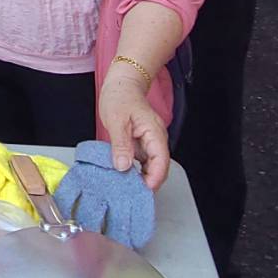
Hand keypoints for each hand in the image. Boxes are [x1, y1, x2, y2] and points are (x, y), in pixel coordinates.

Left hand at [98, 71, 169, 190]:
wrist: (121, 83)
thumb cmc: (120, 96)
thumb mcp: (116, 120)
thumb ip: (121, 144)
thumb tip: (123, 166)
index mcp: (154, 132)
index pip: (161, 161)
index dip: (154, 178)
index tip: (143, 190)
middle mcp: (156, 138)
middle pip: (159, 167)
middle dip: (149, 182)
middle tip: (131, 193)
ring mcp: (149, 141)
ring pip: (151, 166)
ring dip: (141, 177)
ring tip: (126, 186)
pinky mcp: (142, 143)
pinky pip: (143, 160)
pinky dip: (136, 169)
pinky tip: (124, 174)